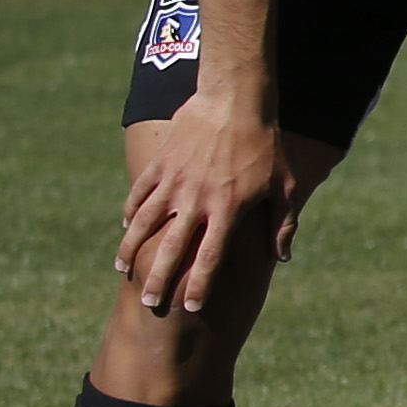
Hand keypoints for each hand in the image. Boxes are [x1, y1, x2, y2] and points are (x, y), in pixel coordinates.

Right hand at [116, 91, 305, 314]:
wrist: (236, 99)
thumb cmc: (266, 143)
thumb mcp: (284, 184)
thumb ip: (282, 223)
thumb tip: (282, 257)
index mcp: (228, 208)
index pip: (211, 256)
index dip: (199, 284)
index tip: (189, 307)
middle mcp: (197, 200)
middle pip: (173, 248)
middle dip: (160, 277)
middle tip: (150, 301)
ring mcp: (174, 182)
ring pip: (145, 222)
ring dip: (132, 247)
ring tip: (122, 267)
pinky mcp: (161, 164)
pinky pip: (140, 193)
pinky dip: (131, 211)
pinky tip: (127, 226)